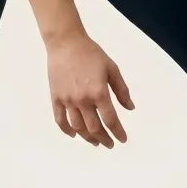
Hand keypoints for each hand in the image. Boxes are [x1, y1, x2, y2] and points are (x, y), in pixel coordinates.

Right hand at [46, 29, 133, 146]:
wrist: (66, 43)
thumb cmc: (91, 54)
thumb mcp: (112, 69)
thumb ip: (122, 90)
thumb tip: (130, 108)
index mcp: (99, 92)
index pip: (110, 120)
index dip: (118, 132)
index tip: (122, 140)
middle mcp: (83, 99)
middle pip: (94, 128)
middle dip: (104, 139)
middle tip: (110, 144)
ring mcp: (68, 100)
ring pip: (78, 127)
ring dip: (88, 138)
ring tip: (95, 142)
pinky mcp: (56, 98)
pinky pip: (60, 119)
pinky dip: (67, 130)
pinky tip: (74, 134)